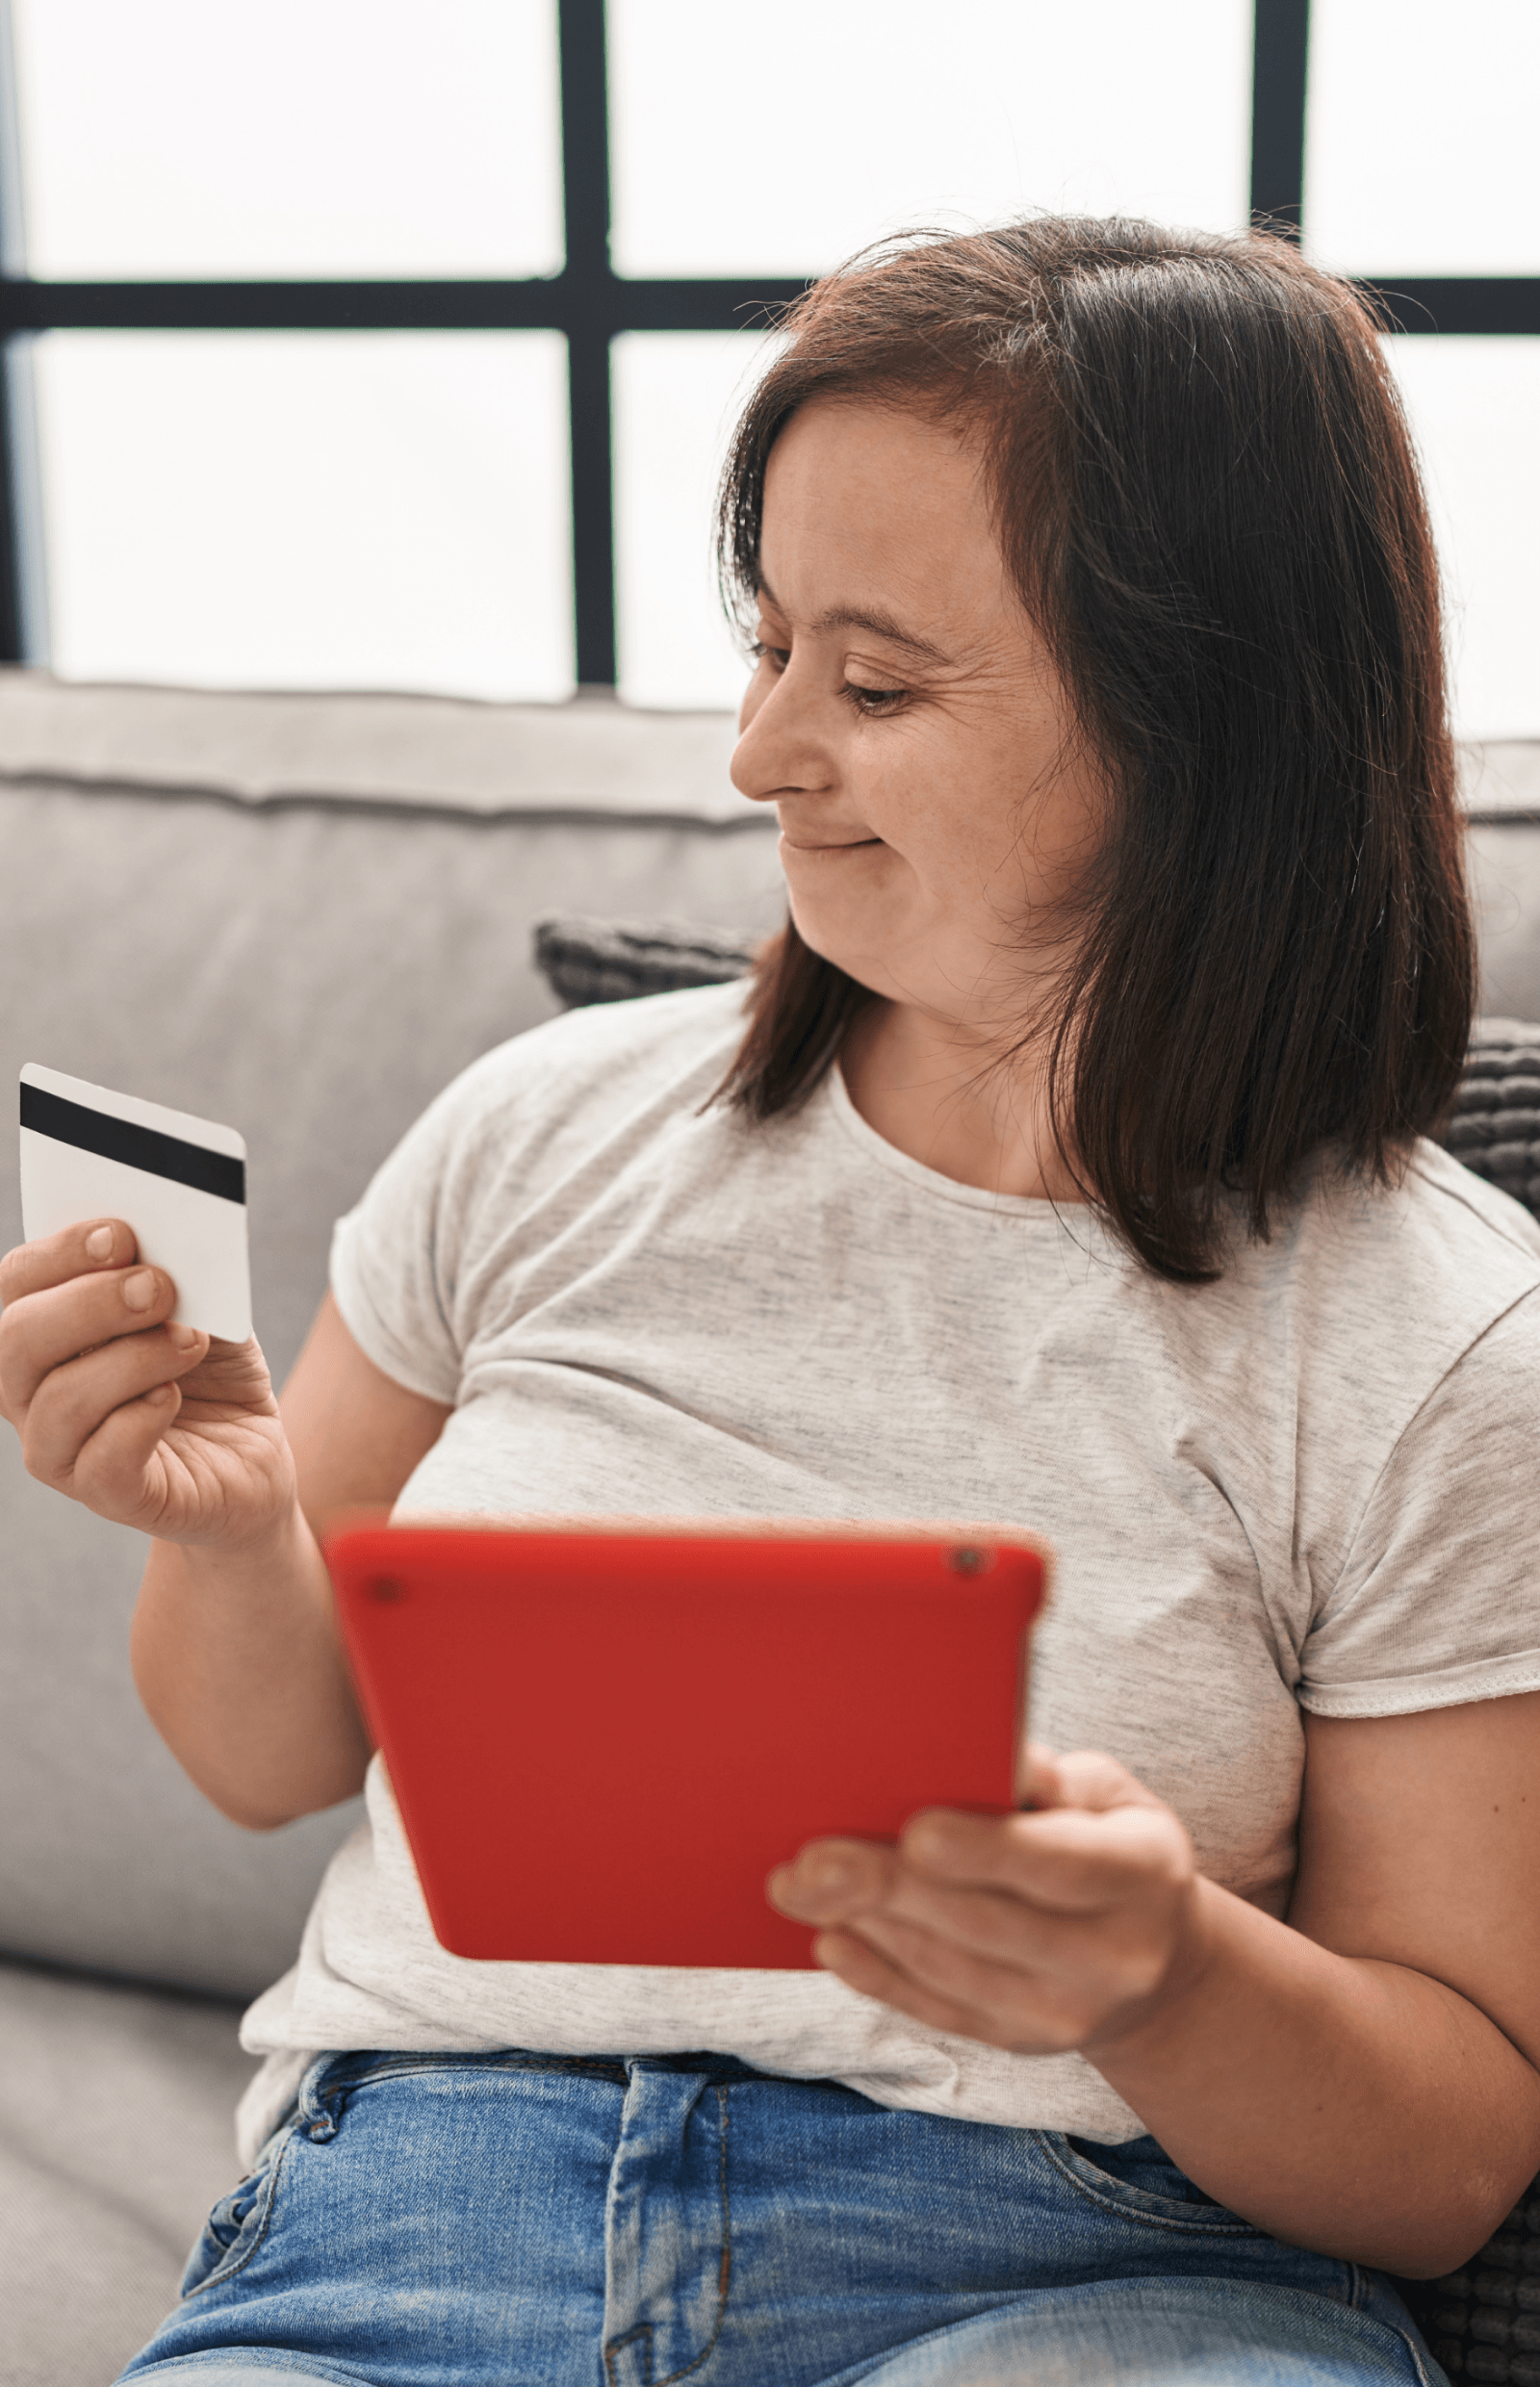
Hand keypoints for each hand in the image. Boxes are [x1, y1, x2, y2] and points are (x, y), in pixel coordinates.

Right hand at [0, 1219, 296, 1548]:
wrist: (252, 1453)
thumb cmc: (213, 1373)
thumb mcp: (206, 1309)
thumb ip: (178, 1275)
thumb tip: (163, 1247)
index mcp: (46, 1333)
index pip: (17, 1284)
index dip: (59, 1253)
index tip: (119, 1234)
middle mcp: (33, 1393)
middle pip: (17, 1340)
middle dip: (90, 1303)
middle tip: (159, 1286)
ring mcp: (63, 1451)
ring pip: (59, 1401)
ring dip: (131, 1360)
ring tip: (191, 1342)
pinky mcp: (110, 1496)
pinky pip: (100, 1462)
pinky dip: (139, 1421)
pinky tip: (173, 1398)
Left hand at [767, 1747, 1208, 2056]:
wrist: (1157, 1964)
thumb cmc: (1110, 1844)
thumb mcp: (1108, 1795)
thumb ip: (1053, 1778)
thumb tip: (996, 1756)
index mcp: (1143, 1874)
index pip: (1060, 1863)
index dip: (985, 1850)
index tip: (914, 1830)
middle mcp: (1114, 1956)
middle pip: (986, 1922)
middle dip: (891, 1887)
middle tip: (811, 1859)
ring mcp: (1066, 2013)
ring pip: (950, 1969)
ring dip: (868, 1925)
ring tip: (799, 1886)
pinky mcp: (1021, 2043)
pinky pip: (939, 2010)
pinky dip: (878, 1974)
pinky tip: (830, 1938)